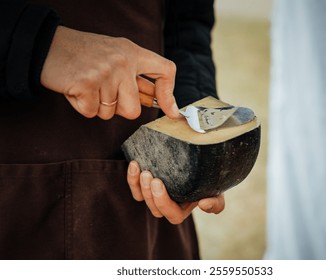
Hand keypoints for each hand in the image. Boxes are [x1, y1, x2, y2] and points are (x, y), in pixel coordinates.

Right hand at [41, 26, 179, 119]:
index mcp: (132, 52)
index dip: (169, 95)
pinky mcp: (87, 84)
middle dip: (118, 110)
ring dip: (97, 106)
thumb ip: (135, 78)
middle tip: (103, 93)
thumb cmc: (82, 55)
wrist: (46, 46)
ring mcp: (105, 72)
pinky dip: (82, 106)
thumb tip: (158, 101)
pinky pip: (91, 112)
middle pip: (134, 110)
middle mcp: (122, 61)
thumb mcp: (115, 56)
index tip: (172, 112)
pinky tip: (76, 88)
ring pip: (110, 113)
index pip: (165, 71)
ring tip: (87, 85)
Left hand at [127, 161, 224, 223]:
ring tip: (141, 169)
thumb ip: (216, 203)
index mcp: (182, 210)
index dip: (162, 202)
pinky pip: (135, 186)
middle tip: (149, 174)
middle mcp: (167, 204)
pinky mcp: (146, 183)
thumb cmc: (210, 181)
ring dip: (138, 185)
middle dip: (149, 192)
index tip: (159, 182)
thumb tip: (203, 205)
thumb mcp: (218, 192)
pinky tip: (134, 163)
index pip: (172, 215)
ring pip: (142, 197)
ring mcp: (155, 194)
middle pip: (154, 206)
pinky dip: (132, 177)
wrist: (201, 163)